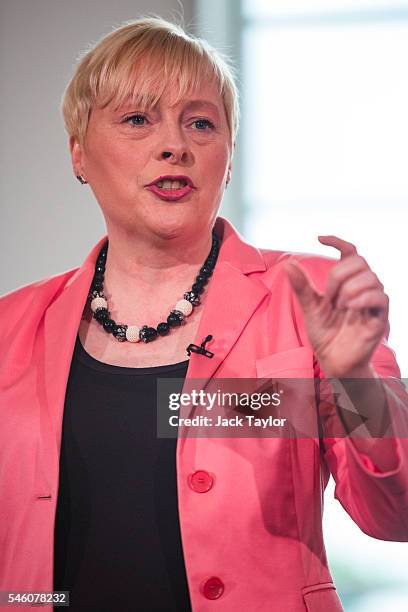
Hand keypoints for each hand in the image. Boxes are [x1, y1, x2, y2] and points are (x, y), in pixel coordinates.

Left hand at [285, 236, 388, 377]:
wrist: (333, 360)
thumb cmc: (324, 334)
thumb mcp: (310, 307)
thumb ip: (302, 287)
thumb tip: (289, 263)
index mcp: (347, 282)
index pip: (350, 252)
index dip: (338, 241)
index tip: (318, 239)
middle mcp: (363, 288)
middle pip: (358, 262)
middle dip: (338, 275)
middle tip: (328, 296)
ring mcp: (373, 301)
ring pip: (370, 277)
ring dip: (349, 289)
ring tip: (338, 306)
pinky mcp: (380, 317)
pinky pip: (380, 297)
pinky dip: (362, 298)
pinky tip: (348, 307)